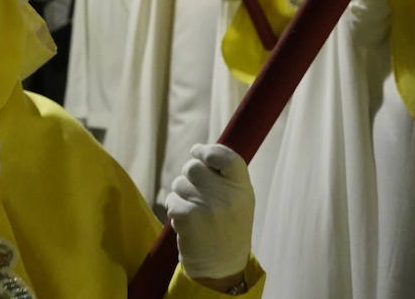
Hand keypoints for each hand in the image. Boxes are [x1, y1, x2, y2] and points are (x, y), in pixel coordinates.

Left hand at [167, 144, 253, 283]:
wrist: (221, 265)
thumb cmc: (227, 225)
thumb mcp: (238, 200)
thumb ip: (224, 175)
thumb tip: (197, 149)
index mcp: (242, 190)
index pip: (228, 157)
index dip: (209, 150)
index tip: (199, 152)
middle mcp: (227, 197)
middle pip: (192, 166)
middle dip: (189, 177)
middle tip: (198, 195)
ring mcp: (207, 207)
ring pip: (178, 183)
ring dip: (181, 195)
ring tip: (196, 213)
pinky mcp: (188, 218)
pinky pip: (171, 200)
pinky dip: (174, 209)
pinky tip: (187, 223)